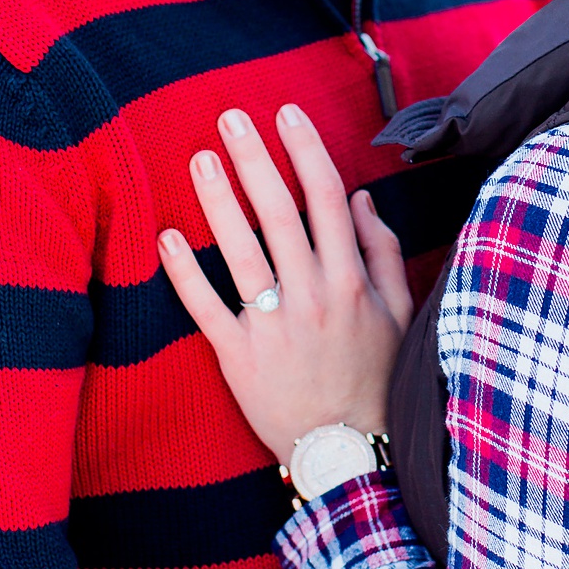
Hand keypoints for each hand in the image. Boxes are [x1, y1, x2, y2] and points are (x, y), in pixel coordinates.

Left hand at [157, 104, 411, 466]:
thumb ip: (382, 253)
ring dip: (218, 201)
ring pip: (241, 252)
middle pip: (279, 214)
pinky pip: (207, 308)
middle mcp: (313, 297)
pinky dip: (186, 272)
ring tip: (200, 159)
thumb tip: (362, 198)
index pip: (326, 200)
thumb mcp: (400, 314)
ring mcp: (274, 328)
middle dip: (255, 159)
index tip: (287, 115)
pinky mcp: (240, 358)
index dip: (306, 152)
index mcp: (351, 283)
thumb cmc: (376, 379)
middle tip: (231, 118)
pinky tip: (168, 236)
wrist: (350, 453)